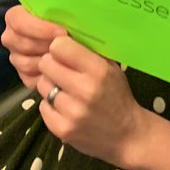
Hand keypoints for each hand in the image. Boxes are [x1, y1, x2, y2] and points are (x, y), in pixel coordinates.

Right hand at [2, 5, 67, 88]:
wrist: (69, 32)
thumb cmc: (64, 18)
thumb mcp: (61, 9)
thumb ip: (58, 13)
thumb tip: (63, 25)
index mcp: (15, 17)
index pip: (19, 23)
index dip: (41, 28)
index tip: (62, 32)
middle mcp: (11, 38)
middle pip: (25, 45)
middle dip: (48, 46)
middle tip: (68, 45)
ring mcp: (16, 58)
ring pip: (27, 64)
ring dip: (49, 61)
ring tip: (66, 55)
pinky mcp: (24, 76)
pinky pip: (31, 80)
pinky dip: (47, 76)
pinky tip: (61, 68)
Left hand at [38, 35, 149, 168]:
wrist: (127, 136)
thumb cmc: (118, 96)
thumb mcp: (111, 69)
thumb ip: (89, 53)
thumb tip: (64, 32)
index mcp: (98, 71)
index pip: (60, 47)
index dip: (59, 47)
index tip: (64, 51)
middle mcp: (84, 90)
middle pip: (46, 64)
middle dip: (51, 64)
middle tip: (61, 70)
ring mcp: (72, 112)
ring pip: (42, 85)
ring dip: (50, 84)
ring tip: (64, 89)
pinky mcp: (62, 130)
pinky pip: (42, 107)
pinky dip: (50, 105)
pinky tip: (64, 106)